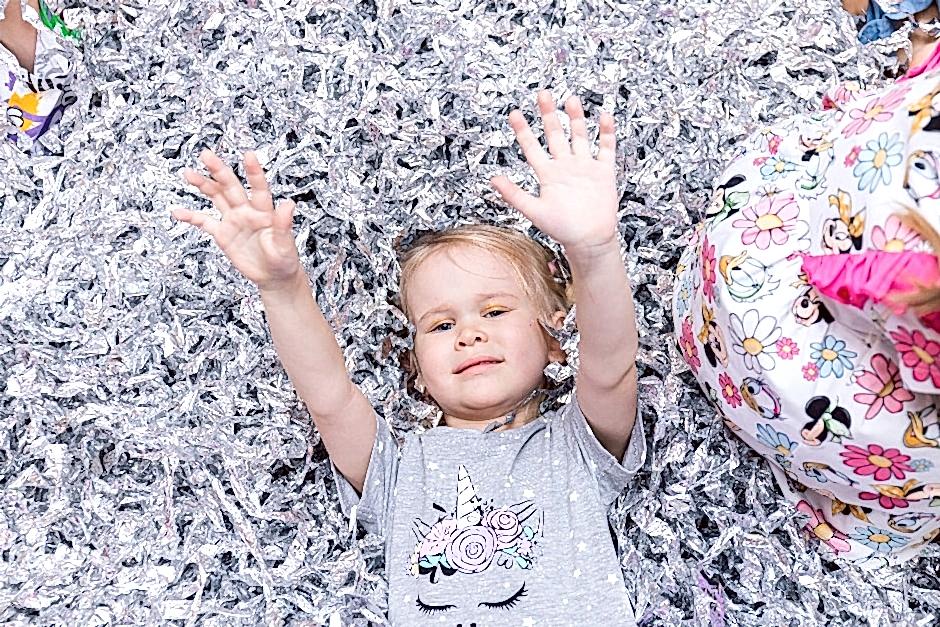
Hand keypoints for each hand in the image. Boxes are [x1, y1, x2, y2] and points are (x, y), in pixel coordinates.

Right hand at [173, 149, 301, 291]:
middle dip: (219, 171)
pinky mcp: (223, 234)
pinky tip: (177, 211)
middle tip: (206, 155)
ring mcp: (233, 220)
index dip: (254, 172)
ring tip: (188, 174)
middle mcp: (247, 211)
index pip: (259, 188)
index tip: (248, 155)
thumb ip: (284, 225)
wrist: (273, 276)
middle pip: (231, 187)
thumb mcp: (285, 245)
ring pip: (216, 197)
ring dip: (203, 185)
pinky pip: (204, 222)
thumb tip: (289, 204)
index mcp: (265, 212)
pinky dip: (191, 217)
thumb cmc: (284, 260)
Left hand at [490, 90, 618, 254]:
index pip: (532, 147)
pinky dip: (606, 133)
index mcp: (547, 174)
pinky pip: (605, 148)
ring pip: (579, 136)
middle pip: (555, 134)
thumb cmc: (562, 228)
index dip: (523, 130)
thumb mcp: (534, 211)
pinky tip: (604, 117)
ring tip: (570, 99)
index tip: (514, 113)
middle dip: (549, 114)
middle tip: (542, 94)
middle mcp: (565, 166)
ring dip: (576, 118)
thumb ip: (514, 194)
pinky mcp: (603, 172)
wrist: (589, 240)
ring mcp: (584, 167)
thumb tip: (493, 179)